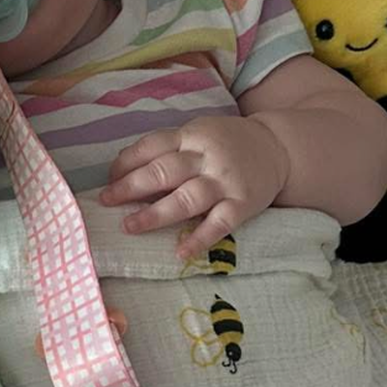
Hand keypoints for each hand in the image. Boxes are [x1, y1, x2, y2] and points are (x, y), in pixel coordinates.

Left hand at [98, 116, 288, 258]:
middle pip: (164, 171)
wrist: (280, 147)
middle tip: (106, 201)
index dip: (127, 163)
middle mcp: (207, 157)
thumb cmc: (226, 144)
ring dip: (156, 214)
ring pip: (188, 198)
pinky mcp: (244, 204)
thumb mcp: (197, 134)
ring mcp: (226, 181)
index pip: (152, 146)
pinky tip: (180, 252)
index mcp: (191, 135)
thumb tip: (123, 172)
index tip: (108, 180)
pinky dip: (200, 239)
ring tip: (130, 226)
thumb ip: (168, 150)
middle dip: (131, 187)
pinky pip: (220, 223)